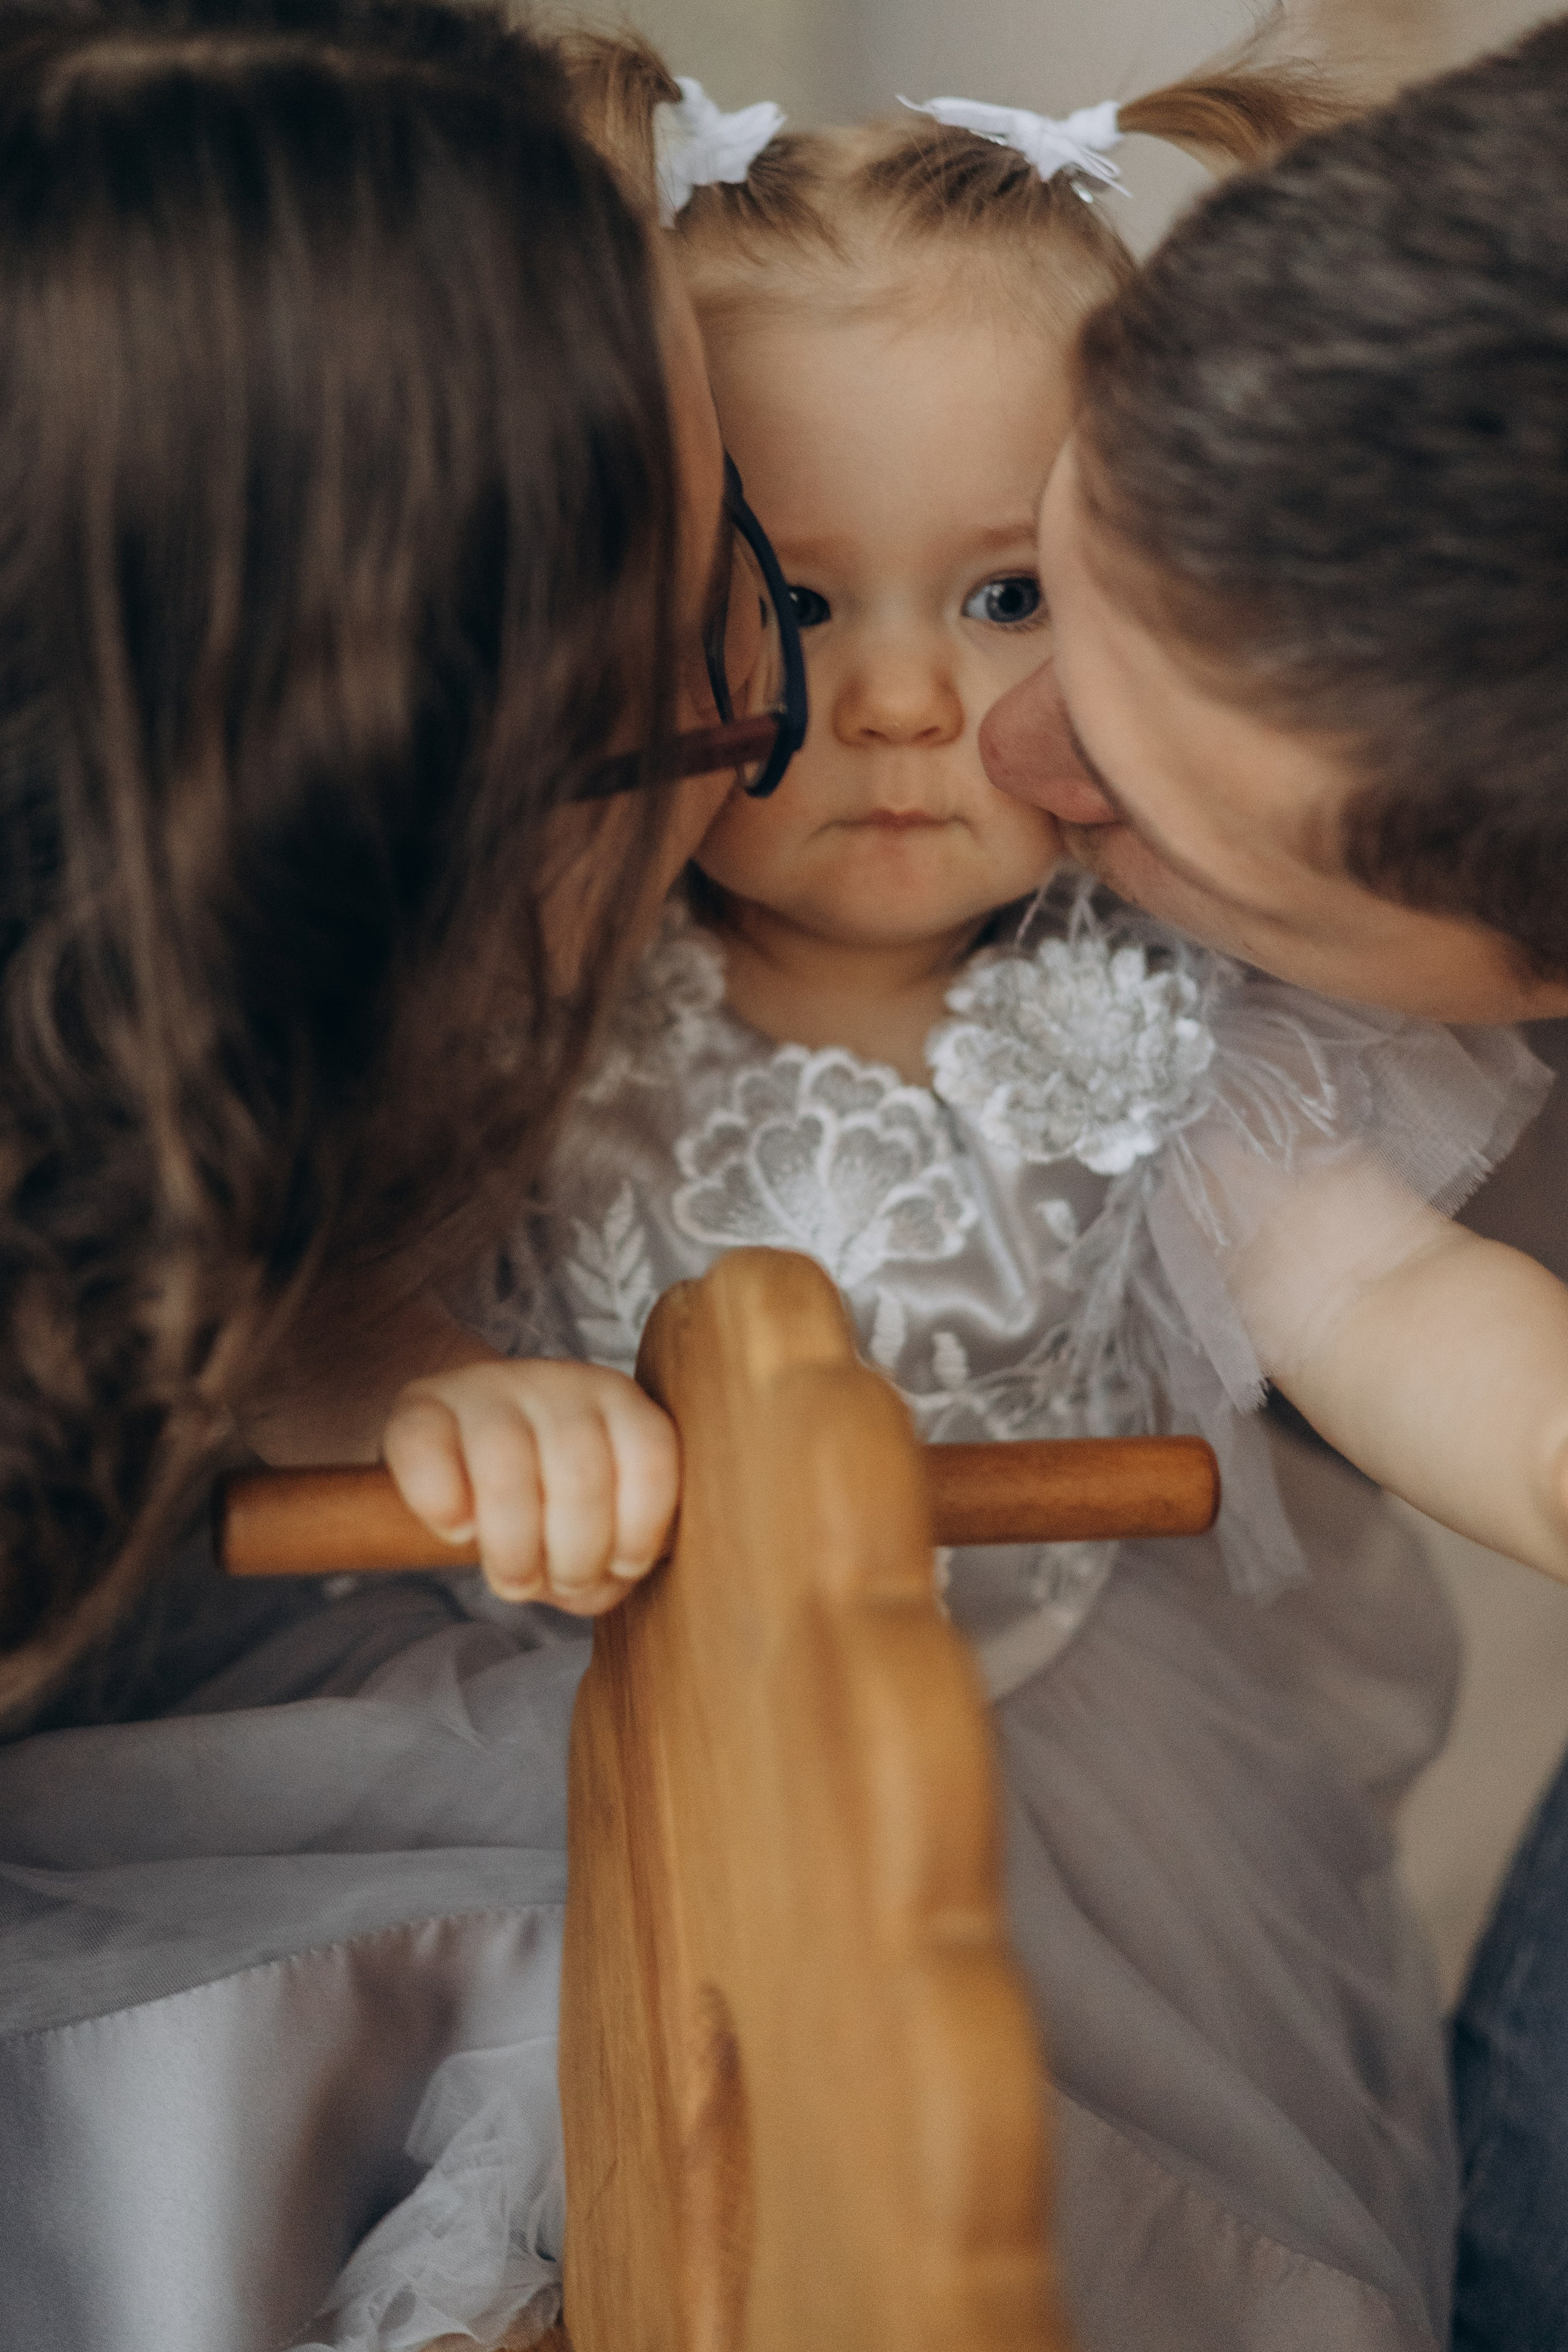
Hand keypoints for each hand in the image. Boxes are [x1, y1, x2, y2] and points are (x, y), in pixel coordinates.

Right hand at [384, 1357, 678, 1613]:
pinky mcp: (419, 1404)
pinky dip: (442, 1508)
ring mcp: (486, 1388)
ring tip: (515, 1579)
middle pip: (579, 1474)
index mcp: (619, 1402)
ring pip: (505, 1470)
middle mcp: (557, 1383)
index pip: (649, 1455)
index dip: (641, 1528)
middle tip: (561, 1584)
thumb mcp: (602, 1523)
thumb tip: (608, 1581)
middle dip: (576, 1556)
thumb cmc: (549, 1498)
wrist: (465, 1443)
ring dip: (514, 1550)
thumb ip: (620, 1558)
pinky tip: (459, 1530)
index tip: (623, 1565)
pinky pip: (426, 1451)